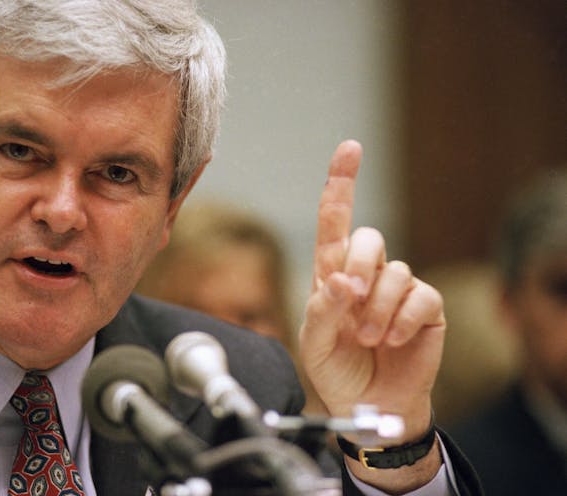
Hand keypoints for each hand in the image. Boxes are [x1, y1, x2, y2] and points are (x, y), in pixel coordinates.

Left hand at [299, 140, 444, 488]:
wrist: (368, 404)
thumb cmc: (337, 369)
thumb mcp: (315, 343)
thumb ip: (322, 310)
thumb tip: (338, 278)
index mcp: (332, 274)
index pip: (335, 221)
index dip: (342, 183)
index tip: (350, 148)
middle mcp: (366, 273)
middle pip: (369, 237)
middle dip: (358, 266)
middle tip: (349, 302)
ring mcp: (398, 288)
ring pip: (394, 271)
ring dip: (376, 308)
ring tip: (367, 338)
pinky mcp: (425, 307)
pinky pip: (420, 296)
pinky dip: (402, 320)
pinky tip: (393, 340)